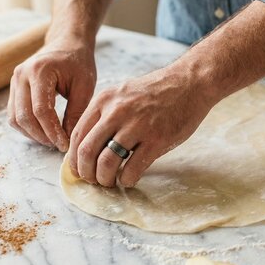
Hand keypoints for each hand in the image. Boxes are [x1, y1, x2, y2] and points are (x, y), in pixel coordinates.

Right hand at [8, 35, 95, 151]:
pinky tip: (44, 132)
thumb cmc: (78, 62)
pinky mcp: (14, 88)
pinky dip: (27, 127)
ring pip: (15, 118)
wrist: (66, 44)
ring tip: (52, 140)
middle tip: (59, 145)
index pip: (41, 110)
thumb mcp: (84, 85)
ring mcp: (14, 81)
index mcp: (40, 71)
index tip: (64, 144)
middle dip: (41, 136)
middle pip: (24, 116)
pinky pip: (14, 114)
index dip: (52, 131)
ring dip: (32, 134)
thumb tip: (69, 138)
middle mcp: (21, 75)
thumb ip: (77, 111)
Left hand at [68, 67, 214, 186]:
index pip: (77, 135)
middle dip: (86, 173)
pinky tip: (129, 178)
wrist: (190, 83)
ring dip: (105, 179)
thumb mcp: (123, 93)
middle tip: (93, 180)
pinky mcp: (156, 140)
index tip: (79, 169)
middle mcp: (117, 112)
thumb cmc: (157, 92)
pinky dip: (126, 179)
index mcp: (104, 101)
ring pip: (106, 163)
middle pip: (87, 151)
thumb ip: (105, 113)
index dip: (74, 158)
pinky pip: (132, 168)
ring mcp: (137, 126)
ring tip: (111, 181)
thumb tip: (89, 144)